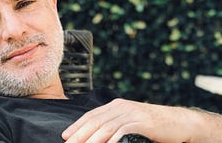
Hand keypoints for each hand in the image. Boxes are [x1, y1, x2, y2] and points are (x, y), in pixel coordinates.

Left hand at [62, 98, 198, 142]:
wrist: (179, 122)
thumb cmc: (152, 125)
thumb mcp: (130, 121)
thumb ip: (115, 126)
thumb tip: (98, 137)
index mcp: (116, 105)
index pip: (92, 115)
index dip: (77, 125)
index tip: (66, 135)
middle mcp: (121, 107)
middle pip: (95, 121)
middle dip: (79, 134)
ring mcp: (131, 113)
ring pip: (105, 127)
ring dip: (90, 139)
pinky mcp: (141, 122)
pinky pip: (121, 132)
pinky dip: (111, 141)